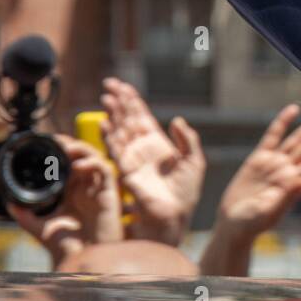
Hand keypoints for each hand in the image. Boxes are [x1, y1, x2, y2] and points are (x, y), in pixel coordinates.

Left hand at [9, 137, 123, 269]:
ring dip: (82, 149)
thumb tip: (8, 205)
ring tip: (66, 148)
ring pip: (94, 157)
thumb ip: (25, 216)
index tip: (45, 143)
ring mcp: (97, 188)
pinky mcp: (109, 193)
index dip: (60, 150)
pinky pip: (105, 170)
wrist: (81, 260)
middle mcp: (85, 186)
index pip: (68, 162)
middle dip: (70, 144)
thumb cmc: (66, 246)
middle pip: (82, 155)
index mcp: (71, 191)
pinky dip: (92, 163)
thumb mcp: (41, 227)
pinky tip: (78, 166)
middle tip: (55, 141)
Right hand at [101, 78, 204, 245]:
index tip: (124, 86)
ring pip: (120, 130)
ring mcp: (133, 158)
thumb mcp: (194, 160)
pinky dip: (109, 136)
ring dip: (113, 114)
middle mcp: (142, 148)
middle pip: (127, 119)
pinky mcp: (127, 171)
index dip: (133, 101)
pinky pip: (115, 150)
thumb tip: (177, 119)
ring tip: (107, 98)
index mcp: (158, 143)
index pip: (142, 117)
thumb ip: (188, 139)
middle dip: (119, 102)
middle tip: (109, 85)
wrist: (176, 215)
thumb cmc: (186, 192)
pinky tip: (105, 123)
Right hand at [201, 106, 300, 276]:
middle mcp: (288, 170)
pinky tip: (294, 109)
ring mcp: (274, 163)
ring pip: (298, 139)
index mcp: (294, 183)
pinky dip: (283, 122)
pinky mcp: (258, 159)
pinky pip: (273, 136)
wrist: (233, 226)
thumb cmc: (251, 225)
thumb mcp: (268, 213)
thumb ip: (289, 196)